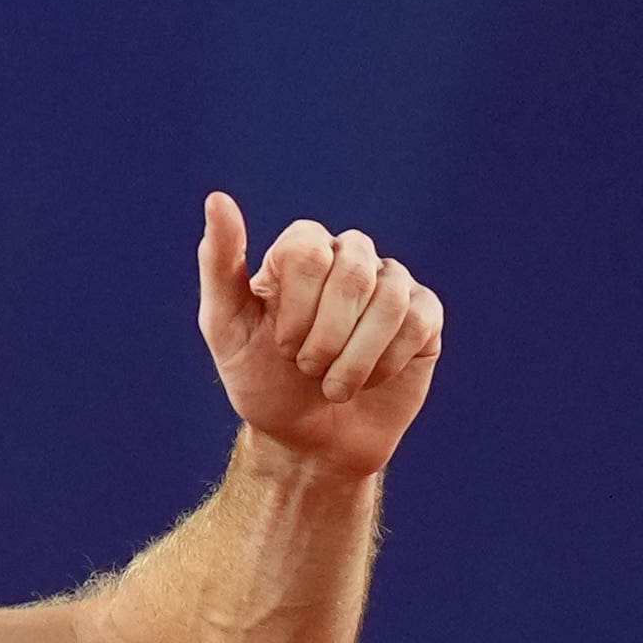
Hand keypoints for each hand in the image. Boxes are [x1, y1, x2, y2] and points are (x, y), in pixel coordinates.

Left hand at [197, 194, 441, 477]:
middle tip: (307, 368)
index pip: (308, 249)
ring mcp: (391, 285)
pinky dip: (385, 364)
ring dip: (354, 357)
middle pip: (354, 271)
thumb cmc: (263, 384)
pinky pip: (418, 321)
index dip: (297, 307)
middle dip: (325, 336)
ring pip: (391, 298)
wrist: (307, 443)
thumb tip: (217, 198)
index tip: (282, 345)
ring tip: (333, 385)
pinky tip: (369, 381)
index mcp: (301, 253)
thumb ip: (219, 264)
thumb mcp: (226, 329)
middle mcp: (349, 258)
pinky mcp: (424, 316)